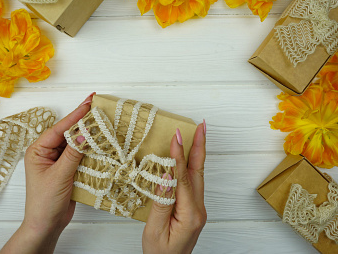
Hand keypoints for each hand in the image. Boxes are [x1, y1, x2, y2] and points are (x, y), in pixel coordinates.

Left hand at [0, 93, 94, 253]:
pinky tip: (99, 142)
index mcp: (38, 150)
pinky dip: (90, 149)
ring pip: (75, 143)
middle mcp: (48, 152)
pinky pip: (80, 155)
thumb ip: (72, 154)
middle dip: (82, 121)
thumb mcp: (59, 175)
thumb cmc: (44, 202)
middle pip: (68, 133)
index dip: (75, 115)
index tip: (89, 103)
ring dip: (87, 135)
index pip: (59, 129)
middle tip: (97, 107)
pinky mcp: (68, 169)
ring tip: (101, 122)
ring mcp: (59, 161)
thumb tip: (84, 133)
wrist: (47, 225)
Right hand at [142, 122, 206, 253]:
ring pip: (197, 175)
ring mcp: (197, 208)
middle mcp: (197, 209)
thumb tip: (165, 177)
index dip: (179, 156)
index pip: (183, 178)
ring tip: (197, 135)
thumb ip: (161, 203)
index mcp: (189, 214)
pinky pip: (192, 182)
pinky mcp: (192, 208)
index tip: (177, 136)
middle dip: (199, 147)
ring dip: (197, 153)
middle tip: (201, 126)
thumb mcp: (155, 231)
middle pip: (198, 171)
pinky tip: (187, 157)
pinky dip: (190, 165)